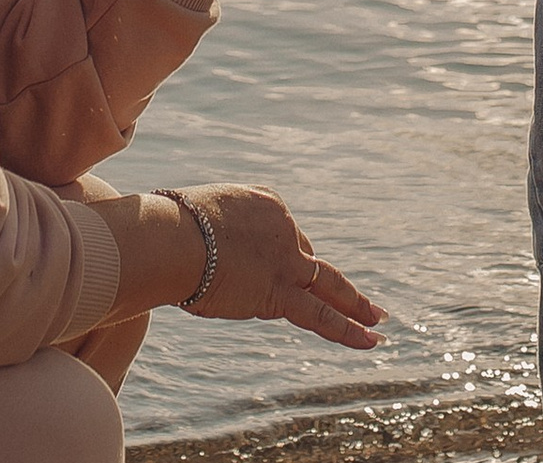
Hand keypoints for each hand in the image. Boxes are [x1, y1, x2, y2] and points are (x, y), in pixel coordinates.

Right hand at [166, 184, 384, 350]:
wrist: (168, 239)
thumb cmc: (164, 228)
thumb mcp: (192, 218)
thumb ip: (204, 233)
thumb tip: (190, 251)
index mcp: (266, 202)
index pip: (283, 236)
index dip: (273, 255)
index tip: (253, 265)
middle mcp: (285, 228)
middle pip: (307, 259)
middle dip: (316, 278)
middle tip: (339, 293)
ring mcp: (287, 261)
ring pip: (328, 285)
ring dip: (355, 303)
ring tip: (377, 317)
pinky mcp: (281, 293)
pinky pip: (322, 315)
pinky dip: (348, 329)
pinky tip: (370, 340)